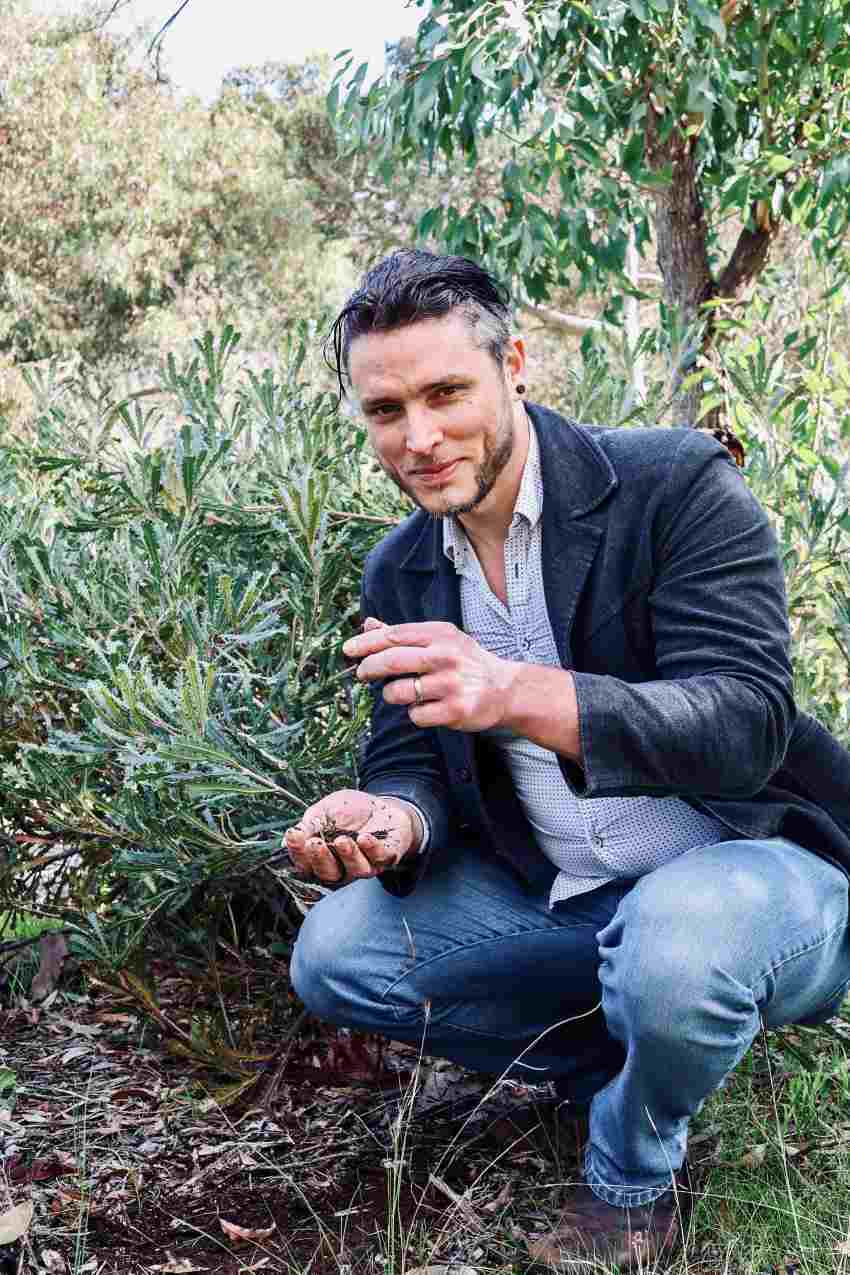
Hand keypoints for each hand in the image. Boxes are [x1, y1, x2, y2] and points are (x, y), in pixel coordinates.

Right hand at [283, 789, 415, 886]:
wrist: (380, 804)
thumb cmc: (348, 811)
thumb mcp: (324, 811)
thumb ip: (311, 824)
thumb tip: (292, 835)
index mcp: (323, 858)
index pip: (305, 864)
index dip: (298, 853)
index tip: (294, 835)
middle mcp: (343, 868)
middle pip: (329, 874)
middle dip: (320, 859)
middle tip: (315, 844)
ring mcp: (366, 864)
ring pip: (356, 870)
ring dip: (348, 856)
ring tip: (342, 840)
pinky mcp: (388, 856)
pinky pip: (381, 858)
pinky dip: (373, 849)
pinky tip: (364, 838)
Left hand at [343, 619, 515, 732]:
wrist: (505, 689)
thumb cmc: (465, 662)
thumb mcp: (440, 640)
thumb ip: (404, 634)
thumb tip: (368, 624)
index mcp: (441, 634)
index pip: (394, 635)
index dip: (367, 642)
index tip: (348, 649)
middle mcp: (446, 656)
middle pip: (392, 661)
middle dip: (369, 668)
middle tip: (362, 674)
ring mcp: (451, 684)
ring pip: (399, 692)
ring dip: (393, 695)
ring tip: (404, 693)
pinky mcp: (455, 711)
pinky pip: (416, 715)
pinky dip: (415, 714)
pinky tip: (428, 708)